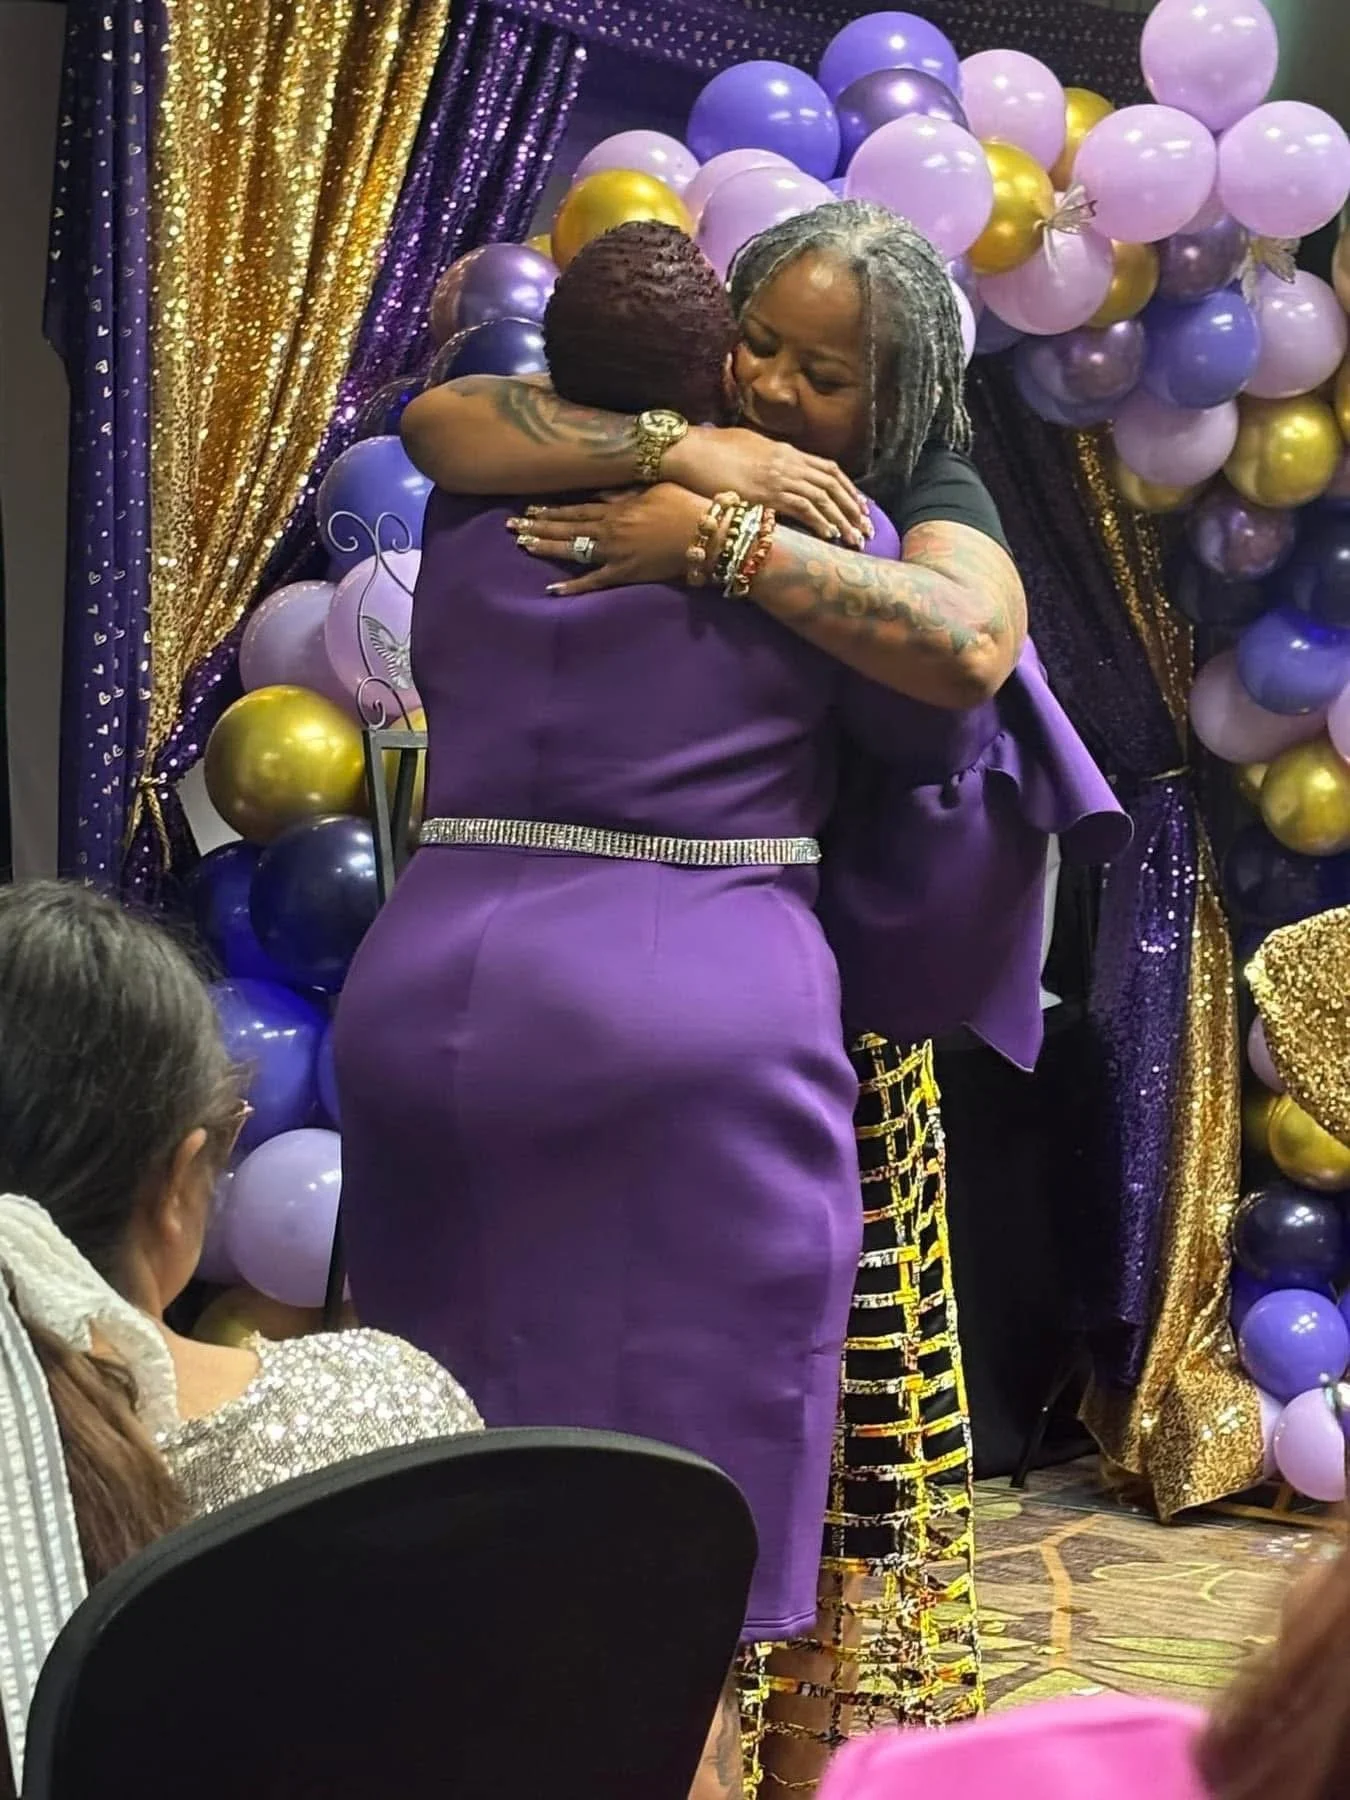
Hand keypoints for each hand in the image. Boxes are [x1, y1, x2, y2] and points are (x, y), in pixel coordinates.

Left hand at [507, 484, 708, 595]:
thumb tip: (601, 492)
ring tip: (523, 546)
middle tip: (512, 527)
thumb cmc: (686, 506)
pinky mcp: (625, 573)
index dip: (551, 510)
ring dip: (547, 548)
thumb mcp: (654, 489)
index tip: (529, 508)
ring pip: (573, 550)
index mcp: (616, 508)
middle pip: (566, 528)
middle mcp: (609, 529)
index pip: (575, 509)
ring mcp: (615, 552)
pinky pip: (594, 582)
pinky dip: (573, 587)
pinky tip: (551, 591)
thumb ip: (625, 492)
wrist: (706, 535)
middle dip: (538, 526)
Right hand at [663, 427, 869, 548]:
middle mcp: (787, 462)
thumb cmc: (711, 451)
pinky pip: (802, 507)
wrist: (688, 451)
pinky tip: (831, 535)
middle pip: (832, 484)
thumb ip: (768, 462)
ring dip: (843, 520)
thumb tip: (775, 473)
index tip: (861, 506)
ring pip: (823, 498)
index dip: (848, 489)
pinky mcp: (765, 493)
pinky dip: (820, 521)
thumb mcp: (748, 450)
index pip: (828, 469)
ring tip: (857, 539)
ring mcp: (777, 477)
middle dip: (853, 508)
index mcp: (785, 451)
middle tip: (868, 529)